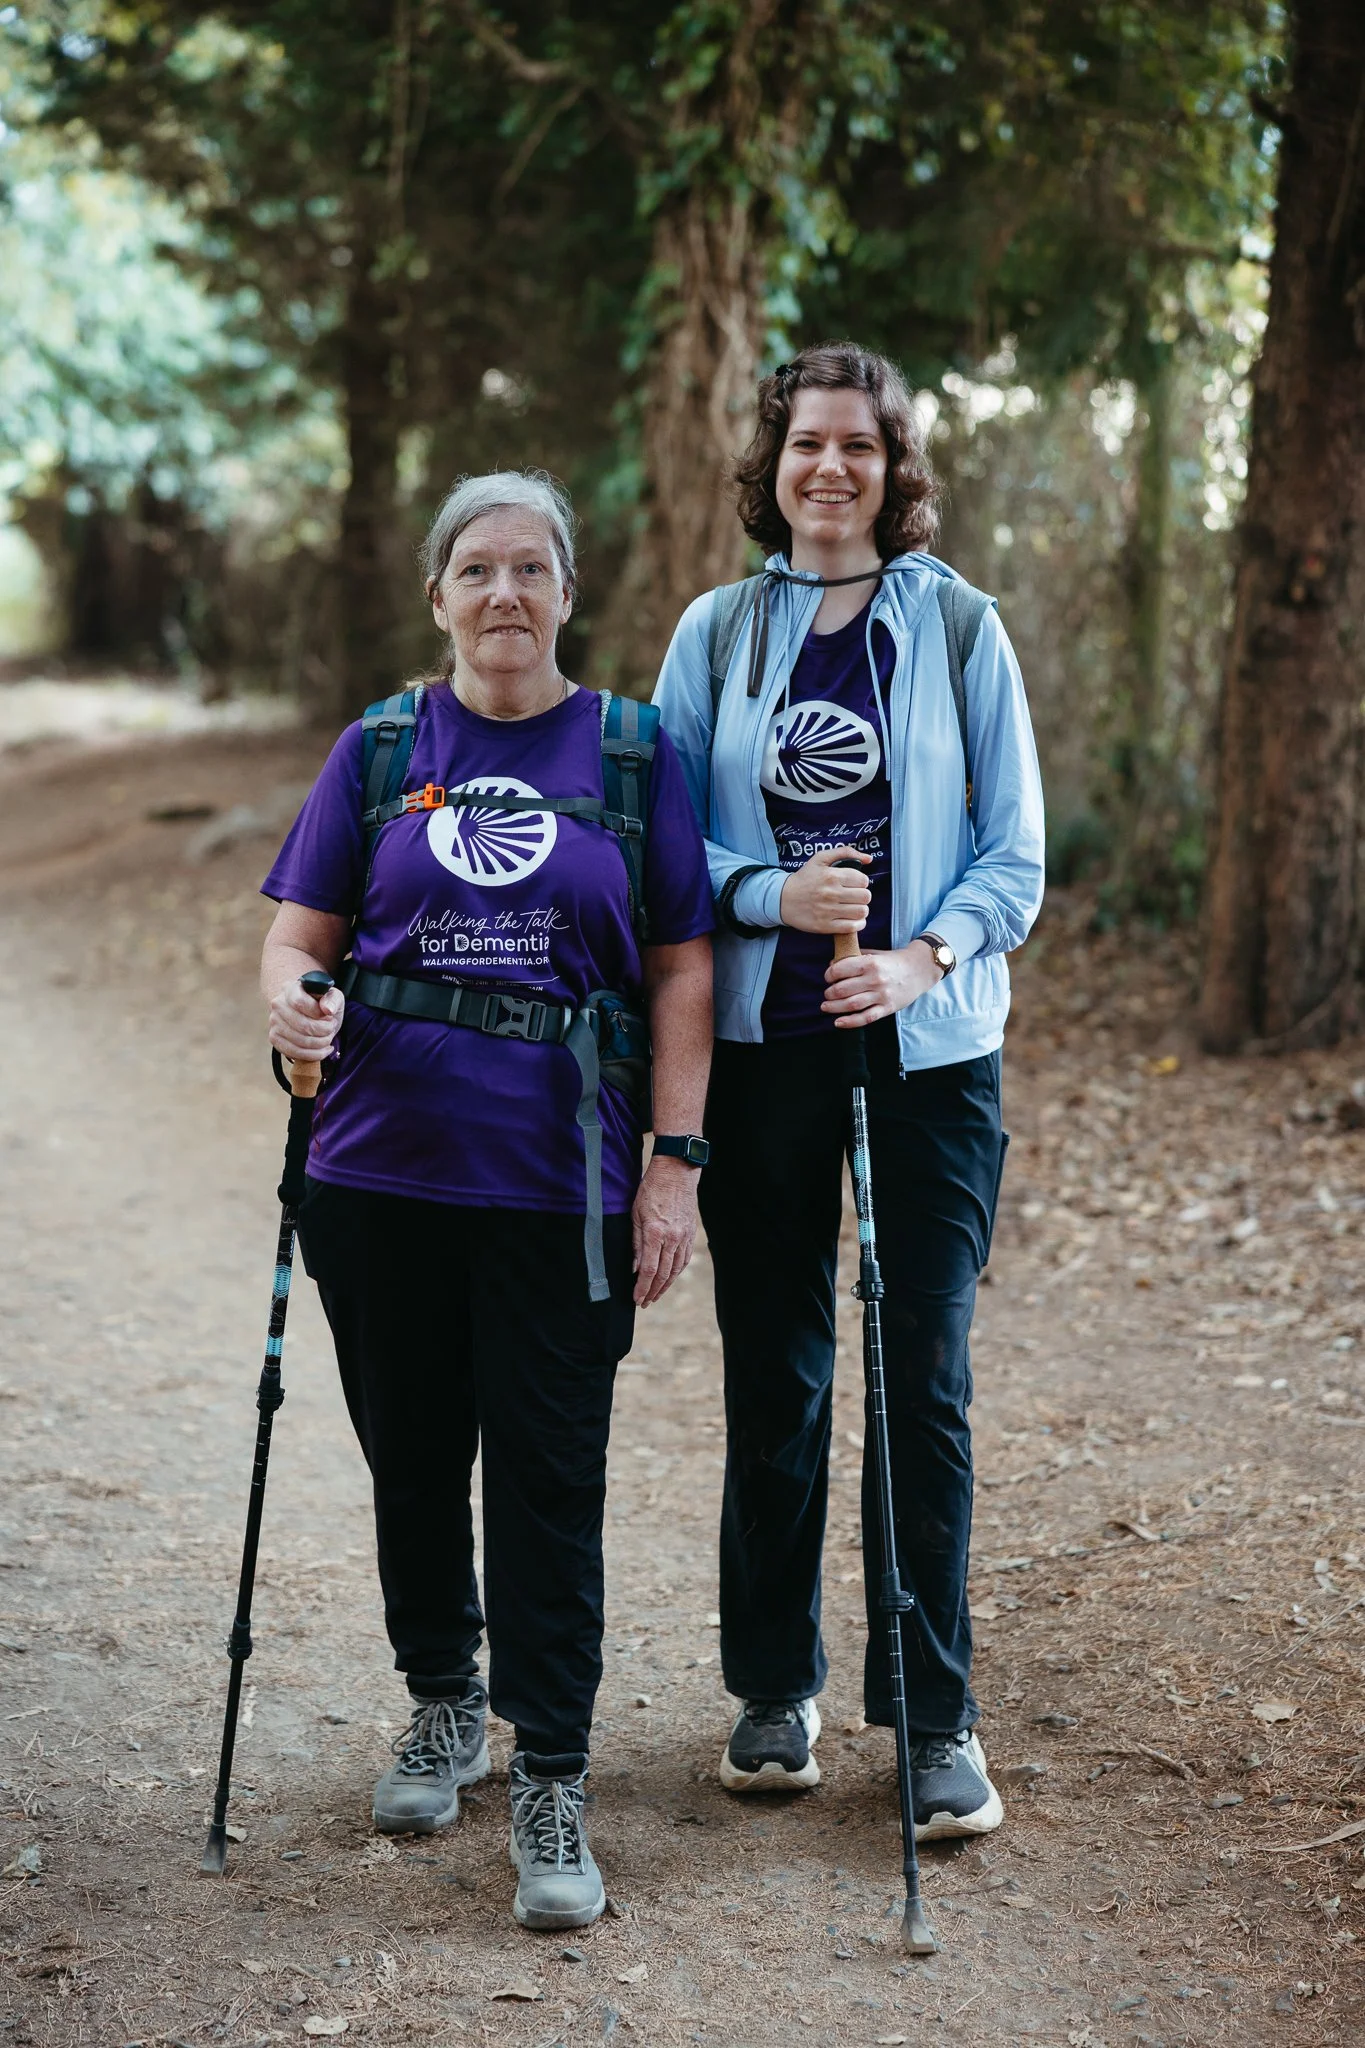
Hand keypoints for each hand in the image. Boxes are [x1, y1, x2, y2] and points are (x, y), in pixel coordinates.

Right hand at [269, 975, 344, 1062]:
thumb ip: (332, 999)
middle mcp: (278, 1005)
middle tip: (331, 1027)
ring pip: (300, 1041)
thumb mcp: (333, 996)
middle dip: (324, 1030)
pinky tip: (324, 1049)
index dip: (318, 1013)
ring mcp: (274, 1023)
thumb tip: (327, 1009)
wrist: (310, 1013)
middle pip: (302, 1025)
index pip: (300, 1003)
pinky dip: (314, 1055)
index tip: (329, 1015)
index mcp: (290, 989)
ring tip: (328, 1036)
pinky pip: (294, 1053)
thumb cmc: (322, 1004)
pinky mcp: (275, 1039)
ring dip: (321, 1043)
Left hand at [631, 1155, 698, 1306]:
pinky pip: (684, 1259)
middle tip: (644, 1302)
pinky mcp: (691, 1233)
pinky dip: (677, 1272)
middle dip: (653, 1291)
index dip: (642, 1287)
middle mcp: (672, 1238)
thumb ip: (636, 1243)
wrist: (677, 1173)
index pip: (649, 1269)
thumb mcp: (636, 1214)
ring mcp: (684, 1236)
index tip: (636, 1299)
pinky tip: (670, 1278)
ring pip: (676, 1269)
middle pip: (663, 1274)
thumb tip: (634, 1268)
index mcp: (655, 1233)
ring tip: (656, 1295)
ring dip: (666, 1285)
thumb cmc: (651, 1190)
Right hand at [779, 846, 870, 934]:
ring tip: (854, 907)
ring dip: (862, 910)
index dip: (862, 882)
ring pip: (861, 912)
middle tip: (855, 896)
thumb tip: (869, 859)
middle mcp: (830, 893)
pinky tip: (853, 919)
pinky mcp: (825, 926)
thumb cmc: (804, 878)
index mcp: (831, 876)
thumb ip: (845, 852)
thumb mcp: (820, 859)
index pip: (863, 881)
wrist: (782, 899)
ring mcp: (828, 911)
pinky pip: (852, 927)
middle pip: (865, 897)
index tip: (855, 884)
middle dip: (863, 896)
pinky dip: (858, 924)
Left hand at [822, 940, 942, 1027]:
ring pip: (851, 1004)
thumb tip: (832, 964)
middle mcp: (875, 980)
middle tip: (827, 993)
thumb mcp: (875, 954)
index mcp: (870, 963)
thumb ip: (855, 957)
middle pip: (843, 989)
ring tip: (826, 1006)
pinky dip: (850, 1022)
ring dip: (834, 1007)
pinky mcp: (888, 1008)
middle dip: (830, 992)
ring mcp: (882, 995)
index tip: (828, 977)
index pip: (841, 970)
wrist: (920, 970)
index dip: (829, 974)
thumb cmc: (894, 961)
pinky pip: (866, 1018)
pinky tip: (838, 1022)